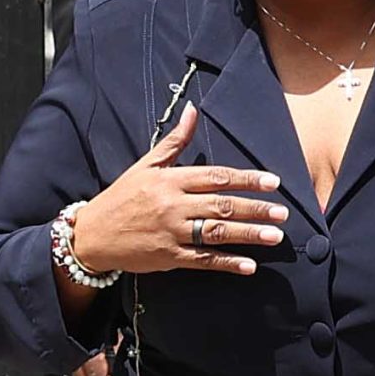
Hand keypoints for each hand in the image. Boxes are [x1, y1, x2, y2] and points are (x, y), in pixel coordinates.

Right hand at [69, 105, 288, 277]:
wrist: (92, 234)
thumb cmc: (122, 197)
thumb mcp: (146, 165)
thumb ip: (174, 141)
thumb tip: (192, 110)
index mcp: (170, 180)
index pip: (216, 177)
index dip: (246, 179)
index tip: (273, 182)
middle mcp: (173, 205)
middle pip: (222, 205)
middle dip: (255, 208)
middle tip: (283, 212)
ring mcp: (171, 232)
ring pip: (217, 233)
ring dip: (248, 235)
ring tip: (274, 235)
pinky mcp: (168, 257)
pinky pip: (203, 260)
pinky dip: (227, 263)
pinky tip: (249, 265)